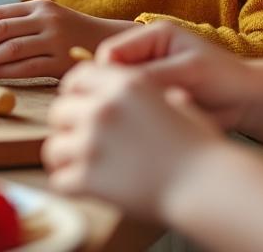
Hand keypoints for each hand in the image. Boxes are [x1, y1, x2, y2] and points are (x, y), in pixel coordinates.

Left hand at [0, 0, 134, 77]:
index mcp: (38, 6)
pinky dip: (6, 70)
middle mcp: (46, 19)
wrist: (111, 43)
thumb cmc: (71, 36)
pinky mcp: (62, 61)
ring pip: (10, 48)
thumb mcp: (47, 21)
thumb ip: (19, 27)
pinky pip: (27, 67)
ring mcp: (55, 40)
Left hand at [43, 62, 224, 220]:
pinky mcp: (88, 178)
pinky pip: (60, 180)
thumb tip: (152, 90)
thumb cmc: (200, 147)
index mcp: (125, 84)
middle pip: (59, 110)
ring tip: (82, 166)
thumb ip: (152, 92)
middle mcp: (104, 108)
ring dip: (66, 158)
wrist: (208, 184)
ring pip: (54, 147)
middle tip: (83, 141)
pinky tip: (86, 187)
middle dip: (68, 126)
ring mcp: (93, 143)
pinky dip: (70, 185)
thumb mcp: (178, 100)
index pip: (78, 76)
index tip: (81, 106)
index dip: (76, 92)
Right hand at [94, 21, 256, 129]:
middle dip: (122, 93)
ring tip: (160, 112)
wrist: (247, 100)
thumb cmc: (224, 78)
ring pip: (121, 93)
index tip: (122, 98)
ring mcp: (148, 75)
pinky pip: (135, 108)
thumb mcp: (189, 72)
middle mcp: (146, 52)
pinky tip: (163, 121)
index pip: (110, 52)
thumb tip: (116, 85)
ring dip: (134, 106)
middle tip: (144, 109)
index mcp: (152, 34)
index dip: (109, 75)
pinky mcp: (153, 97)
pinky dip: (144, 116)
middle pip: (111, 73)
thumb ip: (152, 75)